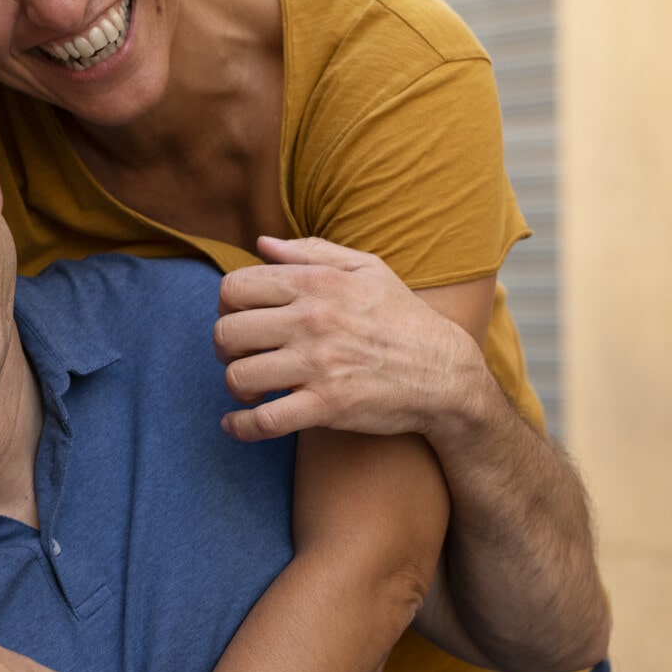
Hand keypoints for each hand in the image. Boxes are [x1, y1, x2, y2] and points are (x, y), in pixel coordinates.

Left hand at [214, 236, 479, 441]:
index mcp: (316, 284)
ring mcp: (318, 365)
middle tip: (241, 356)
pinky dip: (240, 427)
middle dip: (225, 348)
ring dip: (236, 386)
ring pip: (238, 376)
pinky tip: (236, 424)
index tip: (240, 319)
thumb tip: (262, 243)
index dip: (226, 306)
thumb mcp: (367, 269)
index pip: (234, 288)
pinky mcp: (327, 406)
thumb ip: (311, 252)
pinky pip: (263, 421)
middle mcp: (312, 321)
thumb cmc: (403, 318)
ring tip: (251, 388)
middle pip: (227, 333)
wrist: (446, 373)